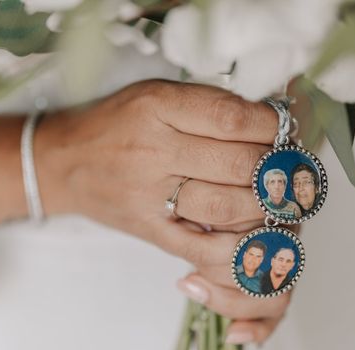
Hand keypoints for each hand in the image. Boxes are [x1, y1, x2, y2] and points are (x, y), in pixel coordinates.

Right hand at [35, 79, 291, 335]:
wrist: (64, 163)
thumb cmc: (113, 125)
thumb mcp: (154, 95)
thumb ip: (205, 104)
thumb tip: (268, 120)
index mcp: (157, 110)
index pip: (232, 119)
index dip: (272, 127)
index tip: (286, 130)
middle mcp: (154, 153)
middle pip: (238, 166)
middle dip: (276, 168)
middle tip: (291, 167)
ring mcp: (151, 199)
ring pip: (227, 209)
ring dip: (266, 206)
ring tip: (278, 198)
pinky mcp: (150, 231)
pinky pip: (201, 249)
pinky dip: (236, 250)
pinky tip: (256, 238)